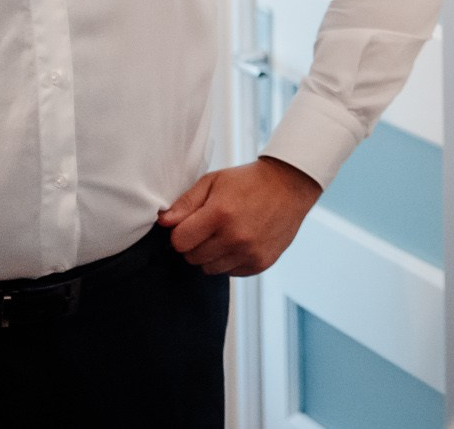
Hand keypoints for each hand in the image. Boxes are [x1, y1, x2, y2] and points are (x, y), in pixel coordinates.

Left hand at [158, 158, 321, 276]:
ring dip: (212, 255)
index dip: (180, 233)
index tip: (190, 225)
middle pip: (192, 258)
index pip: (179, 242)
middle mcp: (235, 237)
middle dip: (195, 244)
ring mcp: (249, 252)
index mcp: (219, 214)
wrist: (290, 185)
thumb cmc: (248, 181)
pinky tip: (240, 241)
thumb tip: (163, 223)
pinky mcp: (260, 263)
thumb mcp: (214, 181)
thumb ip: (185, 203)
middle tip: (210, 227)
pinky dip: (230, 260)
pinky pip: (230, 273)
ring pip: (209, 269)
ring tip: (226, 234)